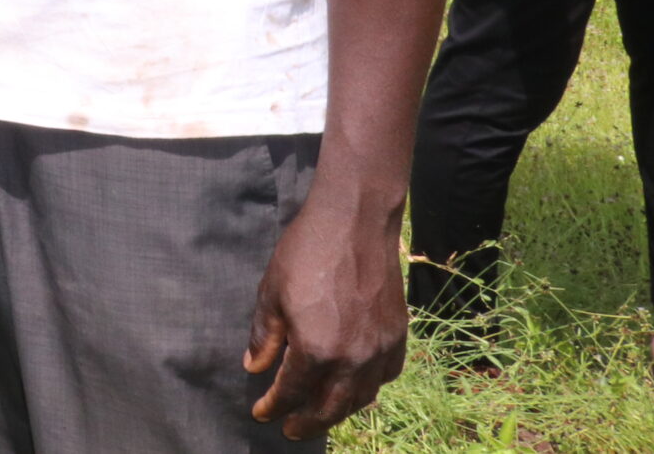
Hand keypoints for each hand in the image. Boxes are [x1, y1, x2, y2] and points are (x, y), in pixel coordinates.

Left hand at [245, 193, 407, 439]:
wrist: (355, 222)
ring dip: (339, 410)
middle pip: (330, 408)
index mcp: (316, 350)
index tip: (261, 413)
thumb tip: (255, 367)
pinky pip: (386, 375)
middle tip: (291, 430)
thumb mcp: (271, 293)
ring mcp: (380, 349)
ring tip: (320, 413)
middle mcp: (353, 359)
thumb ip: (264, 336)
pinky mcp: (398, 336)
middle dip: (308, 423)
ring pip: (361, 397)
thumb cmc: (305, 252)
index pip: (291, 392)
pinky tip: (356, 386)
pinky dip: (369, 387)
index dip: (274, 406)